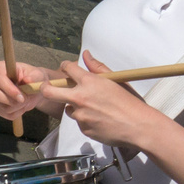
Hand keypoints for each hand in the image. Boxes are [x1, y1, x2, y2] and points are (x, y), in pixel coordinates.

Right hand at [0, 58, 57, 123]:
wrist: (33, 88)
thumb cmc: (34, 78)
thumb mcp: (38, 75)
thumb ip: (34, 77)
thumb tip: (28, 80)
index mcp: (0, 68)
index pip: (0, 80)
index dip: (10, 90)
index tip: (21, 98)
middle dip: (12, 101)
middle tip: (26, 100)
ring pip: (2, 106)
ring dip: (18, 107)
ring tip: (26, 100)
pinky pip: (4, 114)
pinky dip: (16, 112)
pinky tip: (21, 106)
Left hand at [39, 50, 165, 151]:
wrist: (139, 126)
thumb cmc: (131, 103)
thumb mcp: (116, 80)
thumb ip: (98, 68)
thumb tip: (86, 54)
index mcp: (90, 82)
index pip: (69, 69)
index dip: (65, 66)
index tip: (65, 68)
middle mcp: (80, 98)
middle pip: (50, 92)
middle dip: (45, 87)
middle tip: (45, 87)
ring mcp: (80, 115)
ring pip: (68, 108)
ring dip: (75, 106)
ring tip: (94, 108)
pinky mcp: (83, 129)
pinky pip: (79, 122)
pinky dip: (85, 119)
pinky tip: (100, 119)